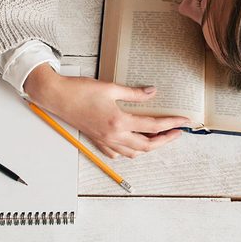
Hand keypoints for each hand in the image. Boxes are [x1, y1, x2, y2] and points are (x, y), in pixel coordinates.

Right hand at [24, 65, 189, 157]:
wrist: (56, 97)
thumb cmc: (79, 91)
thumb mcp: (111, 88)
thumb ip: (134, 94)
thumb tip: (152, 92)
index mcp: (119, 122)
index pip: (153, 126)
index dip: (172, 124)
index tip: (184, 122)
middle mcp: (113, 135)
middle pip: (147, 145)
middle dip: (165, 140)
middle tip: (176, 132)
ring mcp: (104, 141)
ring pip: (133, 153)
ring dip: (148, 147)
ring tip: (158, 138)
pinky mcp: (96, 140)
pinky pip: (116, 153)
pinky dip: (128, 151)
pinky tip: (132, 144)